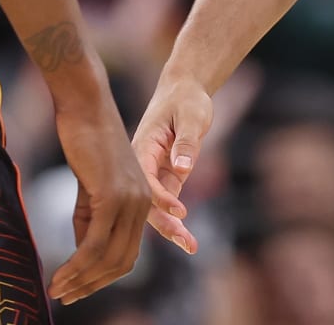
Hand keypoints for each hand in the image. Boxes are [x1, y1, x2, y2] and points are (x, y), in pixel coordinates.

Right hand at [45, 94, 151, 305]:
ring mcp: (130, 200)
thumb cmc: (84, 140)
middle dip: (92, 284)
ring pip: (107, 257)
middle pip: (121, 261)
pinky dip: (77, 264)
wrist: (85, 106)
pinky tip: (60, 273)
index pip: (127, 253)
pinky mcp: (112, 196)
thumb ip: (90, 218)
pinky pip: (94, 243)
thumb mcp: (90, 186)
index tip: (77, 289)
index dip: (102, 276)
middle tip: (65, 297)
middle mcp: (142, 203)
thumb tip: (82, 253)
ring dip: (81, 279)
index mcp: (141, 201)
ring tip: (57, 289)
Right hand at [130, 75, 212, 255]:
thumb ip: (186, 141)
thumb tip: (182, 167)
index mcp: (144, 146)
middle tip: (185, 241)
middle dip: (165, 222)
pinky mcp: (164, 175)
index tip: (180, 211)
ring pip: (156, 206)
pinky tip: (186, 238)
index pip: (147, 177)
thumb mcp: (189, 115)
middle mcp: (143, 163)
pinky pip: (165, 203)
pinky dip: (174, 219)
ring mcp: (152, 171)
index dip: (161, 197)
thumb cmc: (185, 98)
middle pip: (148, 200)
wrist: (183, 88)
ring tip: (191, 246)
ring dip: (171, 226)